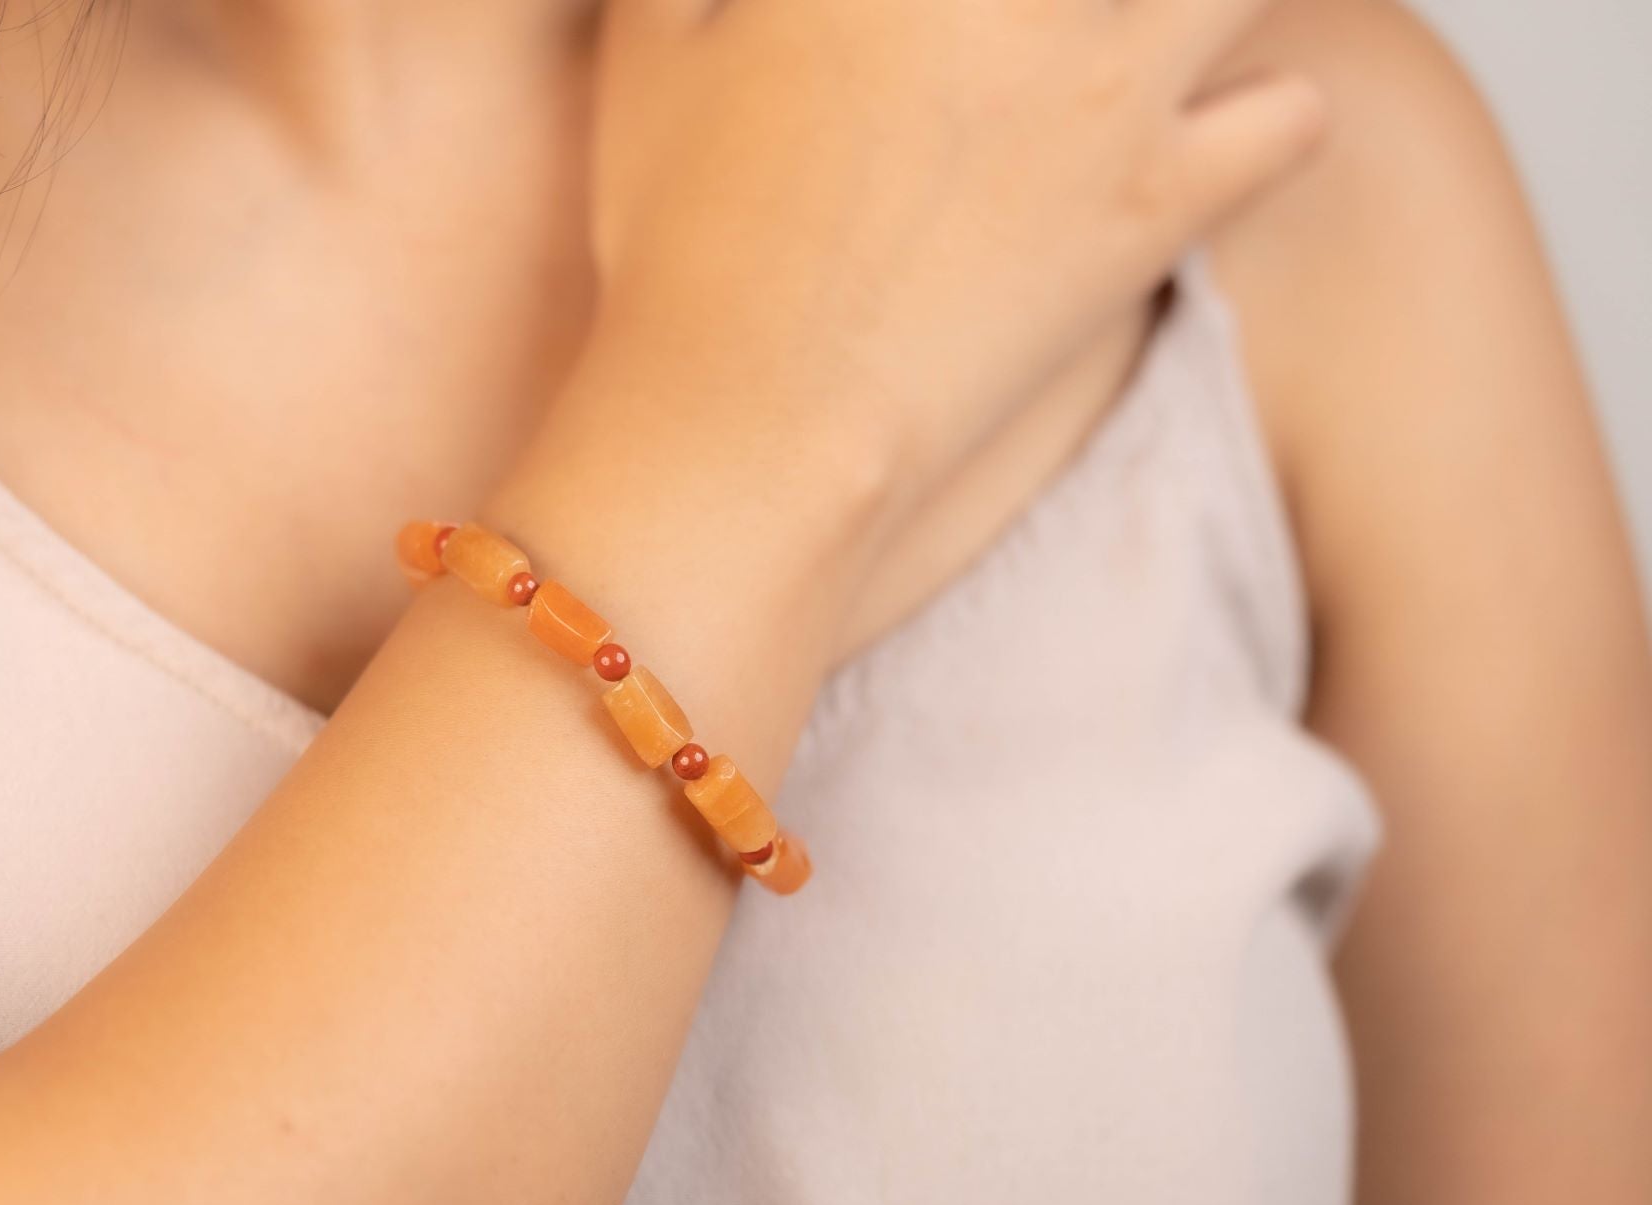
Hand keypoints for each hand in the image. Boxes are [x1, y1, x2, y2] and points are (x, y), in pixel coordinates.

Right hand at [585, 0, 1325, 514]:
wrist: (751, 424)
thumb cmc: (677, 241)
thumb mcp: (650, 46)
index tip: (935, 5)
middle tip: (1056, 33)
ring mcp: (1107, 83)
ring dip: (1214, 5)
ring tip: (1174, 32)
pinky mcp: (1160, 203)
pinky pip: (1292, 115)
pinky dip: (1270, 113)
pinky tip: (1223, 124)